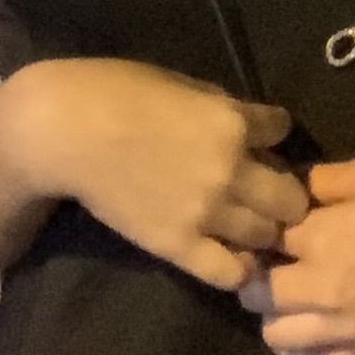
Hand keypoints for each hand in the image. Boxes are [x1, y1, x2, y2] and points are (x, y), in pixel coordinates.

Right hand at [21, 60, 309, 290]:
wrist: (64, 131)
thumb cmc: (114, 92)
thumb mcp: (179, 83)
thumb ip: (219, 105)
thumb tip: (246, 123)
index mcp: (232, 120)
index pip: (282, 130)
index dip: (273, 134)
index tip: (261, 140)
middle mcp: (231, 169)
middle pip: (291, 196)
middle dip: (284, 193)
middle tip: (265, 194)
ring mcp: (207, 212)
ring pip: (268, 235)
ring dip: (263, 229)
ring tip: (246, 226)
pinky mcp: (179, 245)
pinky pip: (232, 271)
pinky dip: (241, 267)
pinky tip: (232, 256)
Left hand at [241, 155, 354, 354]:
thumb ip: (322, 182)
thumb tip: (288, 190)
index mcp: (324, 237)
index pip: (263, 239)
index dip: (264, 229)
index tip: (272, 224)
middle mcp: (328, 289)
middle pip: (258, 294)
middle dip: (258, 275)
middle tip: (276, 260)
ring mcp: (350, 328)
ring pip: (276, 337)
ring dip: (275, 315)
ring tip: (293, 296)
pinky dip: (301, 354)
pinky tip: (309, 332)